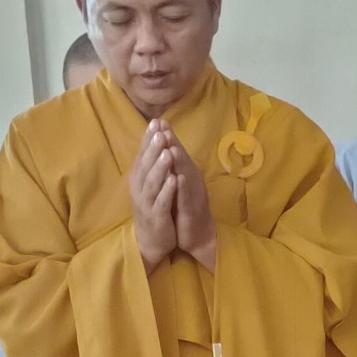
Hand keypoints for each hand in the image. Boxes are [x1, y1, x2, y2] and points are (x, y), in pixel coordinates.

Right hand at [130, 121, 180, 270]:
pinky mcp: (156, 217)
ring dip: (160, 167)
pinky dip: (168, 190)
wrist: (151, 240)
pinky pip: (162, 202)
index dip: (148, 139)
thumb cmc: (154, 208)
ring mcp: (147, 203)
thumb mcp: (151, 184)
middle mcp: (139, 188)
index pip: (142, 155)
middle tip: (160, 132)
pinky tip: (175, 180)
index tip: (156, 122)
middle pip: (146, 165)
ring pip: (152, 182)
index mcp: (138, 179)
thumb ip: (153, 165)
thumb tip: (157, 140)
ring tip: (168, 152)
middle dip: (153, 148)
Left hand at [167, 133, 214, 271]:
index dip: (168, 137)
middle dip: (172, 142)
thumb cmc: (186, 210)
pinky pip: (187, 197)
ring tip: (170, 147)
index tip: (158, 121)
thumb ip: (173, 169)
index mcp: (186, 174)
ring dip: (179, 161)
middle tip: (162, 126)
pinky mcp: (192, 210)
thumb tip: (165, 149)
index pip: (175, 152)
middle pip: (181, 158)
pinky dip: (183, 187)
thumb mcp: (178, 186)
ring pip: (185, 175)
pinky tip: (179, 177)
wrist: (198, 236)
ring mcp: (193, 195)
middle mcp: (192, 181)